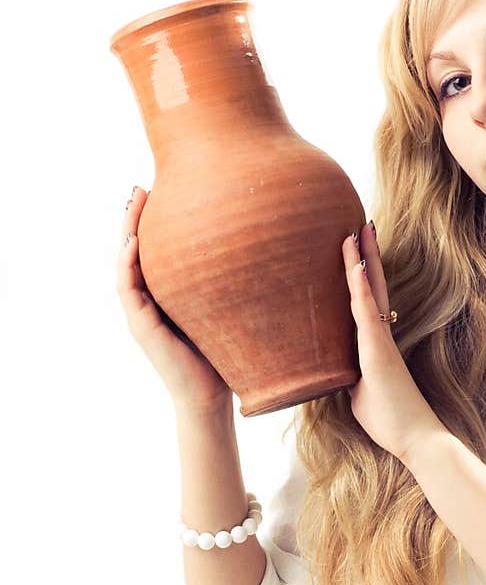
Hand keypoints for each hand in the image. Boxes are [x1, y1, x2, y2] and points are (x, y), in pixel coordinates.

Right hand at [116, 187, 231, 417]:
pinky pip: (127, 288)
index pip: (154, 251)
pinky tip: (134, 241)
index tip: (161, 190)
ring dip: (126, 232)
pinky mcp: (140, 327)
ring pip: (125, 264)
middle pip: (135, 251)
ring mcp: (140, 313)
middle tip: (141, 187)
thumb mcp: (228, 309)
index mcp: (166, 295)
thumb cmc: (225, 355)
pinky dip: (128, 263)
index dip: (153, 221)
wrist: (212, 397)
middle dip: (135, 217)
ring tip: (132, 203)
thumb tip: (260, 250)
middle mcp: (148, 301)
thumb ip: (230, 284)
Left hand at [342, 223, 444, 463]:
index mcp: (375, 345)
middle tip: (360, 224)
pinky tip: (355, 266)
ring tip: (357, 230)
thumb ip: (347, 377)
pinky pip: (368, 314)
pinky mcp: (380, 352)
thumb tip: (333, 373)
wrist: (417, 439)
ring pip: (370, 293)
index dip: (361, 276)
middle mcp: (380, 336)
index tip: (356, 250)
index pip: (366, 302)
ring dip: (362, 261)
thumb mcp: (359, 395)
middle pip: (372, 287)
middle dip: (366, 256)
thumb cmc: (391, 421)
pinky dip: (361, 289)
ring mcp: (380, 342)